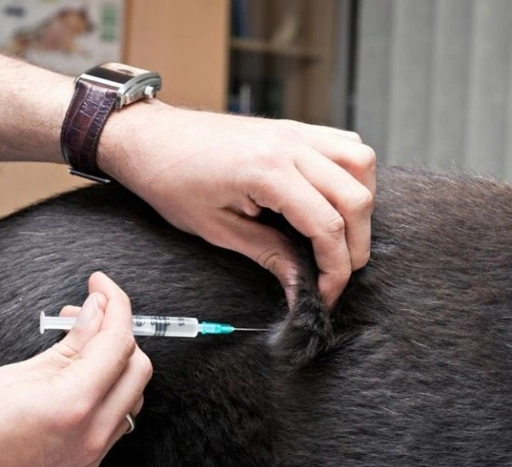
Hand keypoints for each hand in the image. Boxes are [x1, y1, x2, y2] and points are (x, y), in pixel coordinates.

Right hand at [0, 272, 150, 466]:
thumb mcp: (11, 377)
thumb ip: (66, 346)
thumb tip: (97, 314)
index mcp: (73, 405)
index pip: (117, 341)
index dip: (115, 304)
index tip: (100, 284)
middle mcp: (92, 435)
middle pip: (137, 369)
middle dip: (118, 333)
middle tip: (83, 314)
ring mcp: (91, 459)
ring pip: (131, 397)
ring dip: (114, 365)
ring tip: (75, 346)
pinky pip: (114, 423)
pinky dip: (105, 394)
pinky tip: (75, 381)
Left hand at [98, 102, 376, 307]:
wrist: (149, 138)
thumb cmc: (171, 180)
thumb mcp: (216, 229)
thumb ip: (267, 255)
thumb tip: (300, 287)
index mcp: (267, 171)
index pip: (327, 225)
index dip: (335, 268)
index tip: (326, 293)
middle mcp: (290, 145)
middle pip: (356, 198)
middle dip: (355, 245)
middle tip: (335, 274)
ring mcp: (295, 131)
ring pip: (362, 164)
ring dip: (360, 205)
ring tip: (340, 235)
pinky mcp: (293, 128)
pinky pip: (345, 145)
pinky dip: (351, 174)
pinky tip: (332, 198)